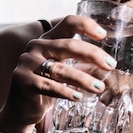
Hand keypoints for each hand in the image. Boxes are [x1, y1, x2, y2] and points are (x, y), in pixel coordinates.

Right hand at [0, 15, 115, 131]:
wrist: (22, 109)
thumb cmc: (47, 86)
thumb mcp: (64, 69)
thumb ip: (80, 62)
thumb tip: (108, 64)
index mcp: (48, 39)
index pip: (68, 23)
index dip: (86, 25)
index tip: (103, 35)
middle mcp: (36, 46)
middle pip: (69, 45)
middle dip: (93, 55)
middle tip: (111, 66)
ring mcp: (27, 63)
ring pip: (60, 69)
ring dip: (83, 79)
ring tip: (99, 88)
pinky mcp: (23, 81)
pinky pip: (49, 85)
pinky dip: (66, 91)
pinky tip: (79, 97)